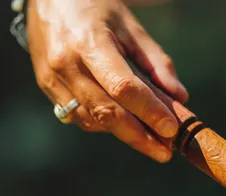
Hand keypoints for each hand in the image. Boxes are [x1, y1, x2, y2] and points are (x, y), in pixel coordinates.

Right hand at [26, 0, 188, 162]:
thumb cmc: (97, 9)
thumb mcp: (131, 27)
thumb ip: (156, 63)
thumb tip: (179, 97)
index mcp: (89, 42)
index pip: (122, 87)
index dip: (148, 111)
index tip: (171, 129)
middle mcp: (65, 63)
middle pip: (106, 112)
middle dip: (138, 137)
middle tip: (164, 152)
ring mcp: (51, 78)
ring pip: (92, 120)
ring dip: (123, 133)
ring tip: (150, 139)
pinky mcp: (46, 87)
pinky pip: (78, 117)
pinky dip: (104, 123)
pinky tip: (122, 122)